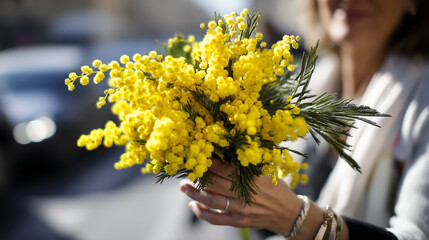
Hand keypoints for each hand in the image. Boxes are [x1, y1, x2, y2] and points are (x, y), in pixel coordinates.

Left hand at [179, 158, 302, 236]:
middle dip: (198, 175)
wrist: (288, 213)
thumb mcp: (265, 172)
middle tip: (187, 169)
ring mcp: (240, 209)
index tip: (198, 155)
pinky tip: (193, 206)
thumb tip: (226, 152)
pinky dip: (202, 213)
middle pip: (214, 183)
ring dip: (194, 193)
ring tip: (183, 186)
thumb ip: (247, 165)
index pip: (224, 168)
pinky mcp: (238, 222)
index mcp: (251, 178)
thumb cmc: (276, 188)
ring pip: (211, 200)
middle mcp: (244, 194)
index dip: (209, 162)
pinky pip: (216, 218)